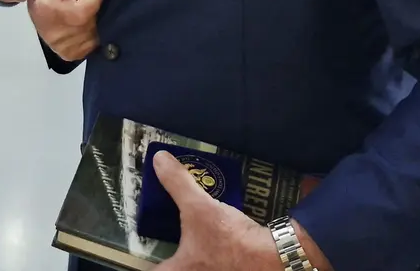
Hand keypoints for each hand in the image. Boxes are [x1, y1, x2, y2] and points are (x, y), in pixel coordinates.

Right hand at [28, 0, 101, 60]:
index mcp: (45, 11)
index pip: (81, 14)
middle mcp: (52, 34)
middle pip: (91, 26)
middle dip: (93, 8)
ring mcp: (61, 47)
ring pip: (96, 36)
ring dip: (94, 19)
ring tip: (82, 7)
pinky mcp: (71, 54)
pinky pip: (95, 45)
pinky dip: (95, 30)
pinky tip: (86, 20)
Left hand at [150, 151, 330, 270]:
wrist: (274, 257)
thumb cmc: (230, 238)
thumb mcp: (199, 207)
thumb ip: (177, 183)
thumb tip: (159, 159)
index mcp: (179, 270)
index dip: (146, 262)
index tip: (145, 252)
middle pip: (174, 269)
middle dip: (170, 258)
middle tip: (165, 243)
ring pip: (194, 267)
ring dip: (191, 258)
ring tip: (192, 240)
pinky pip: (213, 266)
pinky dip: (209, 257)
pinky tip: (213, 241)